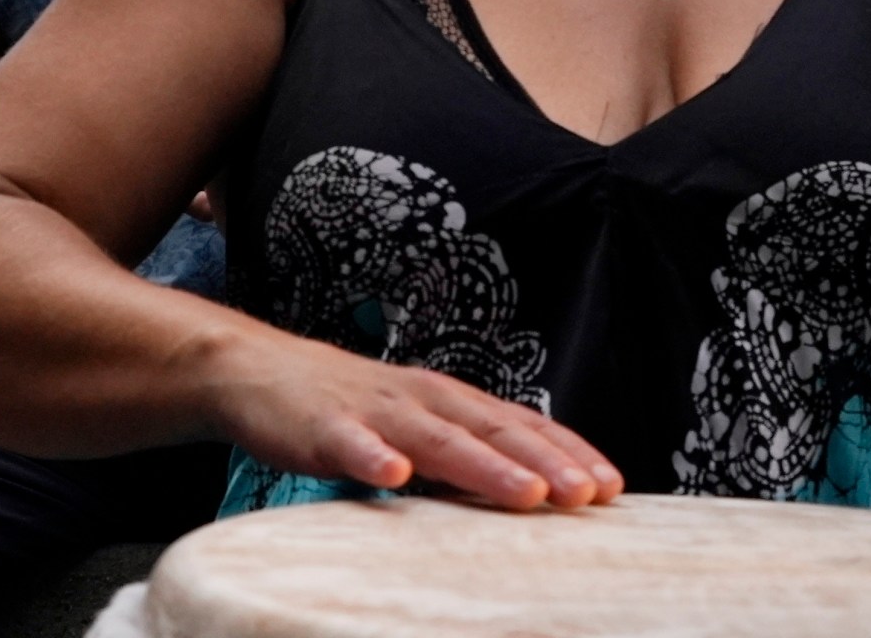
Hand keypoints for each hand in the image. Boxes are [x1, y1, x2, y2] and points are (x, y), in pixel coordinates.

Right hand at [205, 328, 621, 511]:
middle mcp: (423, 398)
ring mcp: (374, 410)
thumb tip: (528, 498)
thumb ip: (465, 456)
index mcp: (451, 400)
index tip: (612, 485)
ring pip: (438, 439)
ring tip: (528, 495)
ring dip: (485, 467)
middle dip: (546, 463)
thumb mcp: (418, 428)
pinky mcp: (323, 426)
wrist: (258, 372)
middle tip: (589, 495)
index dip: (567, 451)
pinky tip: (394, 477)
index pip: (522, 423)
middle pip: (494, 430)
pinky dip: (373, 458)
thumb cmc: (350, 409)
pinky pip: (350, 444)